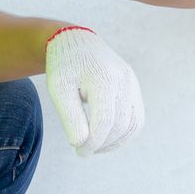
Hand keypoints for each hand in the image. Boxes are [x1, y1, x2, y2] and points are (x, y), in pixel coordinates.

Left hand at [44, 27, 144, 155]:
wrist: (77, 42)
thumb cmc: (64, 67)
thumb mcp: (58, 89)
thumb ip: (70, 116)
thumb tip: (81, 143)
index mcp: (103, 78)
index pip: (104, 121)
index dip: (93, 142)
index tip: (78, 151)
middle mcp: (123, 80)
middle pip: (120, 125)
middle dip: (102, 144)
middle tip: (83, 151)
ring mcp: (132, 84)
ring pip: (133, 125)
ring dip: (115, 142)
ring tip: (95, 146)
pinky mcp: (134, 88)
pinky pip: (136, 118)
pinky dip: (124, 133)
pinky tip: (106, 138)